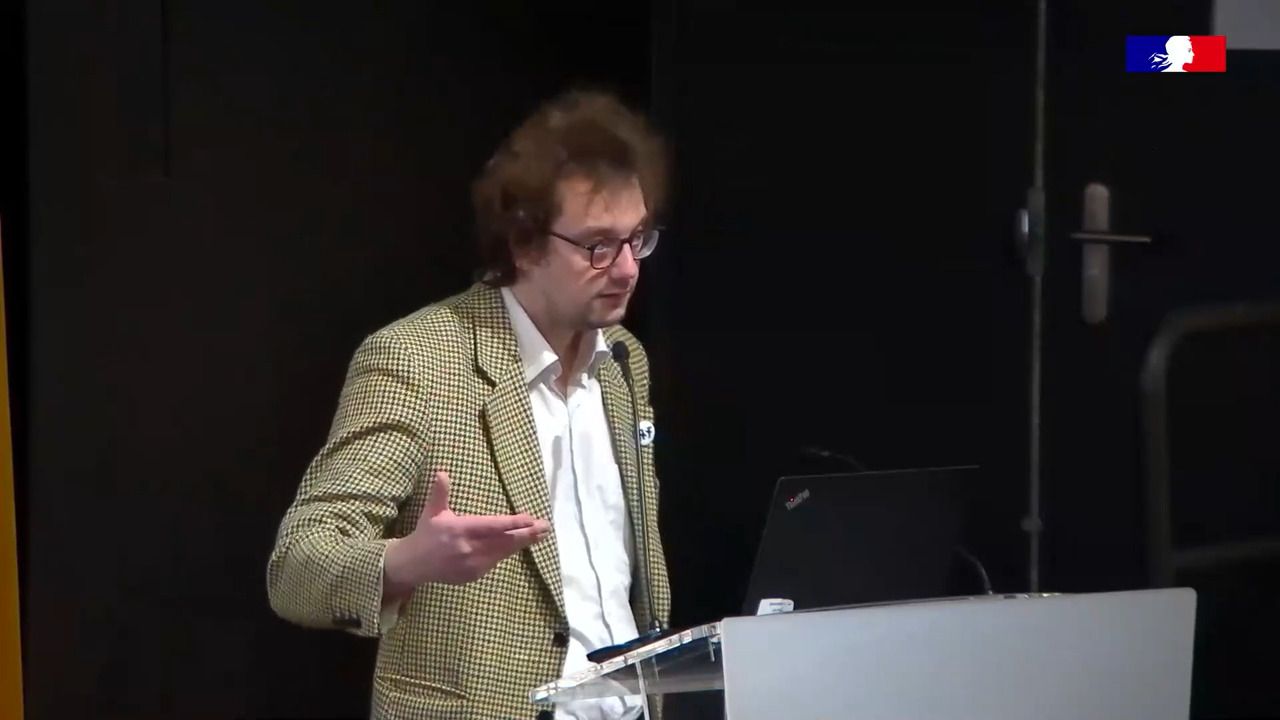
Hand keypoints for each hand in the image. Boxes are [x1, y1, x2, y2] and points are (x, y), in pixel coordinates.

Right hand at [383, 470, 550, 597]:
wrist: (414, 565)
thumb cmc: (427, 533)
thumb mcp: (432, 512)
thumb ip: (440, 493)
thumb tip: (442, 473)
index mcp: (460, 530)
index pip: (492, 526)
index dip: (512, 523)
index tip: (530, 518)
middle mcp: (468, 548)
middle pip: (503, 541)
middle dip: (527, 534)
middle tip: (545, 527)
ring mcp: (471, 564)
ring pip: (503, 552)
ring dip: (522, 543)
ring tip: (540, 535)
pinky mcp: (473, 575)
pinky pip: (495, 561)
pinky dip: (507, 552)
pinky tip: (519, 544)